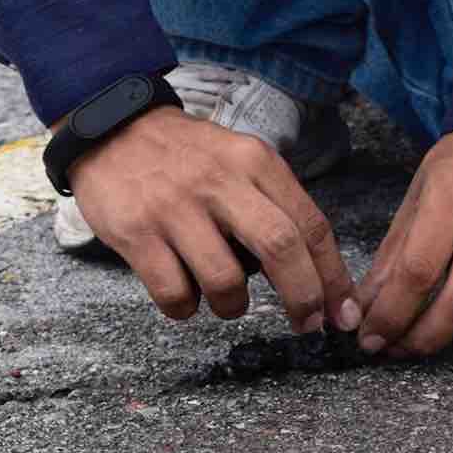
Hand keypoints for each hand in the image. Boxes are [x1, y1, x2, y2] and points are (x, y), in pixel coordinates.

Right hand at [64, 106, 359, 333]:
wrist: (110, 128)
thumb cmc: (186, 157)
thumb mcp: (238, 159)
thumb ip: (273, 204)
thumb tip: (312, 272)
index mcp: (255, 162)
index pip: (311, 225)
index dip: (333, 276)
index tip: (342, 311)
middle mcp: (220, 181)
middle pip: (281, 248)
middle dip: (303, 297)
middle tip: (306, 324)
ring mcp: (175, 207)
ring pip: (226, 281)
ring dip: (234, 307)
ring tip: (227, 301)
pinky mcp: (136, 232)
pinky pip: (174, 294)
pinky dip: (185, 309)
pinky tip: (184, 296)